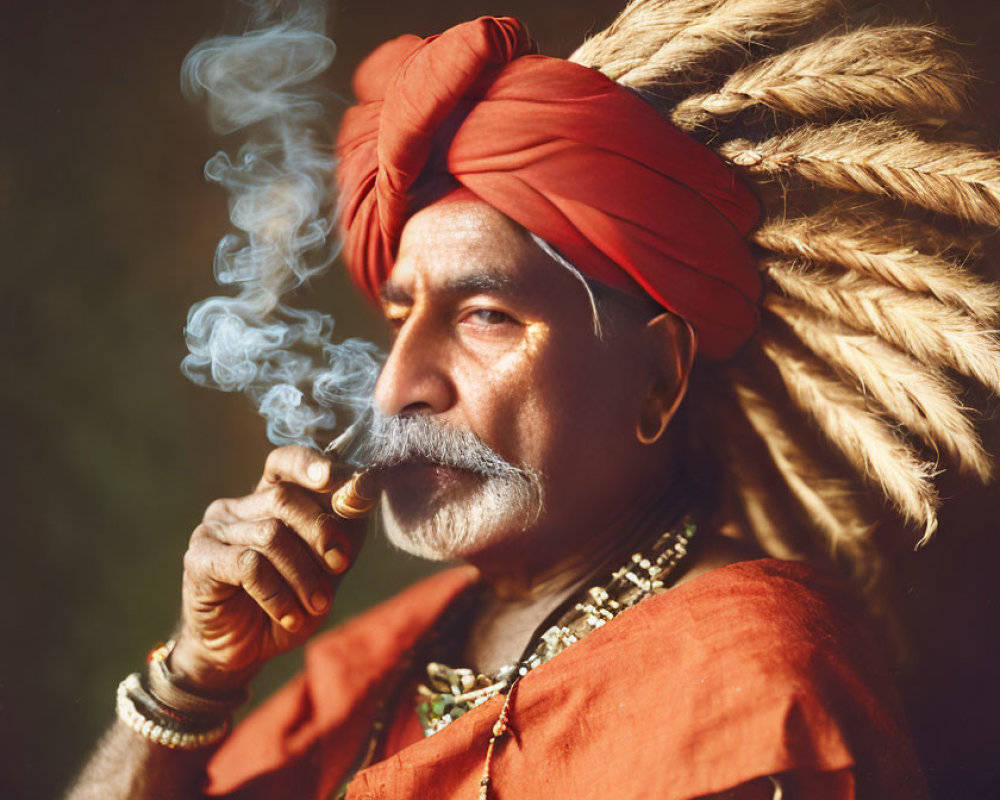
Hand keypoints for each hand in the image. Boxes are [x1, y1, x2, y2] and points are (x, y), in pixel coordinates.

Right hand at [169, 446, 365, 693]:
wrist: (246, 652)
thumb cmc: (292, 602)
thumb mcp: (327, 566)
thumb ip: (344, 528)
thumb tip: (364, 489)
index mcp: (268, 499)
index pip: (284, 463)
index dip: (309, 464)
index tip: (336, 478)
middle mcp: (238, 506)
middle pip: (283, 498)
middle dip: (321, 531)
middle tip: (340, 565)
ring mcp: (214, 529)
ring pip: (270, 535)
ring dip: (303, 574)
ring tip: (317, 605)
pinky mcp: (199, 558)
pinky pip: (248, 566)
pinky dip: (278, 595)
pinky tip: (290, 617)